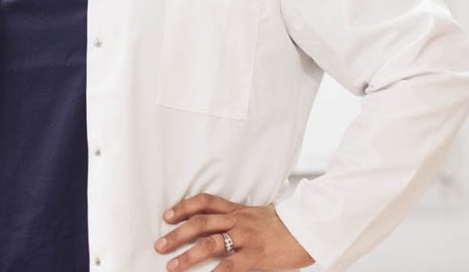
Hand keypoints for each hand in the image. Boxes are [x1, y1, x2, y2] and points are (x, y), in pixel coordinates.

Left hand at [155, 193, 313, 270]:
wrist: (308, 230)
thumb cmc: (283, 226)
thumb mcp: (257, 216)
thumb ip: (238, 219)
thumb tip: (219, 228)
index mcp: (237, 209)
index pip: (204, 202)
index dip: (183, 207)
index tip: (167, 215)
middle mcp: (237, 220)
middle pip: (200, 222)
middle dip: (177, 234)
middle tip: (159, 244)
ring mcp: (246, 237)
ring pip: (210, 243)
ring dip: (187, 255)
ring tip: (172, 266)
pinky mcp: (256, 255)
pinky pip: (230, 265)